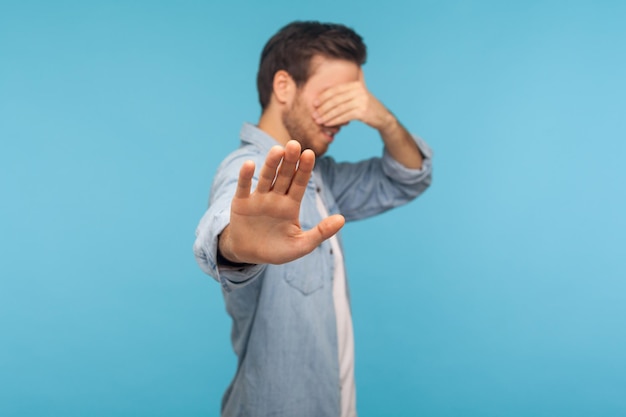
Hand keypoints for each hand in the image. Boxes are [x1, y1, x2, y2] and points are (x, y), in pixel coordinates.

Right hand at [219, 140, 344, 264]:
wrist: (249, 255)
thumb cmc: (277, 250)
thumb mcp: (301, 245)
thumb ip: (321, 232)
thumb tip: (342, 219)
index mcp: (291, 205)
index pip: (300, 183)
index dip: (304, 169)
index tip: (310, 153)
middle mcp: (276, 197)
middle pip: (284, 176)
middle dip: (289, 161)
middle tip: (294, 144)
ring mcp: (258, 198)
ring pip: (266, 177)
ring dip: (271, 164)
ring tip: (277, 150)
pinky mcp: (241, 202)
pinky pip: (244, 187)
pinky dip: (245, 176)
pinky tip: (249, 164)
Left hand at [312, 70, 392, 130]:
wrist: (383, 117)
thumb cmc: (368, 106)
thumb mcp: (361, 92)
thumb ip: (354, 84)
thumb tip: (354, 70)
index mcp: (356, 84)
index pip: (336, 90)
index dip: (323, 96)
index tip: (314, 103)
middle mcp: (359, 91)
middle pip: (336, 99)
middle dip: (323, 108)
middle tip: (314, 114)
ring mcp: (361, 101)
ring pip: (339, 109)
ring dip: (327, 116)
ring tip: (319, 121)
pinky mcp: (362, 112)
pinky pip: (344, 116)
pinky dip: (335, 121)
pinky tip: (328, 124)